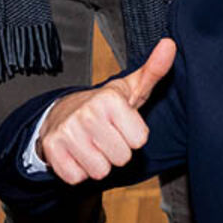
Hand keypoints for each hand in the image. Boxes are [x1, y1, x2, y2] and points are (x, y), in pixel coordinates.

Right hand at [36, 38, 176, 184]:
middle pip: (121, 158)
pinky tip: (77, 153)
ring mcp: (67, 131)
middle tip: (107, 135)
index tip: (122, 124)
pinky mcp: (52, 148)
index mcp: (110, 99)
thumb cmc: (105, 105)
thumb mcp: (131, 88)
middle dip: (117, 151)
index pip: (139, 141)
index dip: (133, 136)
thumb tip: (170, 44)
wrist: (63, 111)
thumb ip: (154, 70)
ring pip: (100, 171)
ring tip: (93, 144)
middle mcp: (87, 113)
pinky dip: (79, 171)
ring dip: (98, 163)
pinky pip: (77, 178)